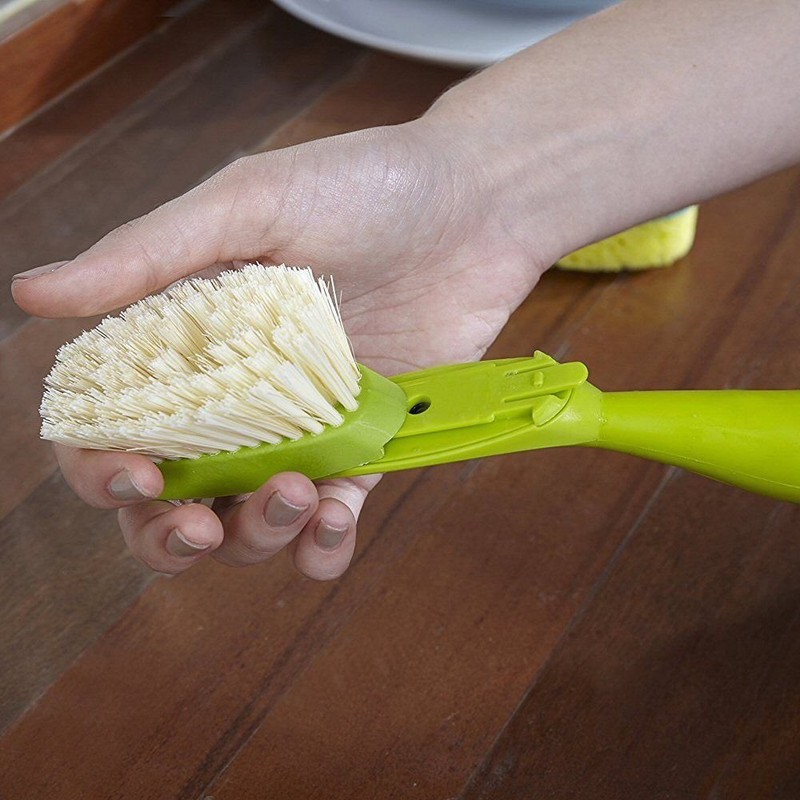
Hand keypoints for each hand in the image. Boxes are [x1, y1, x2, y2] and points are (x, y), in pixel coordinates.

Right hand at [12, 118, 545, 578]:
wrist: (477, 206)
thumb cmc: (362, 186)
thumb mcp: (251, 204)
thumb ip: (149, 256)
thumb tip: (31, 296)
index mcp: (188, 340)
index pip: (116, 425)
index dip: (105, 468)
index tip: (138, 478)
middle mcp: (237, 395)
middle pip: (173, 499)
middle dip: (170, 535)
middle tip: (200, 526)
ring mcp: (302, 429)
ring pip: (249, 522)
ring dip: (257, 537)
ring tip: (299, 495)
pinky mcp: (366, 448)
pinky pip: (331, 520)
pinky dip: (324, 545)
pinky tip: (334, 522)